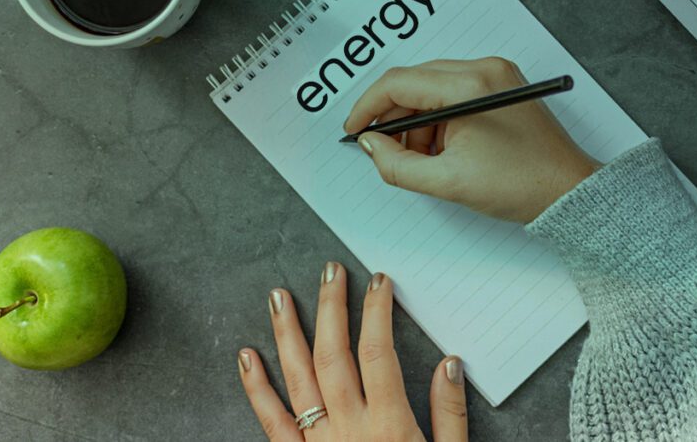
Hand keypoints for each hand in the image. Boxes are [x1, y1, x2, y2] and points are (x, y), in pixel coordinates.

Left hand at [238, 265, 466, 440]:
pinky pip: (271, 422)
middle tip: (330, 271)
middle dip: (332, 307)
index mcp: (388, 425)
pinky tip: (247, 356)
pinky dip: (256, 387)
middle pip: (334, 354)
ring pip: (298, 378)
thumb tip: (450, 361)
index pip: (377, 351)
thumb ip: (449, 414)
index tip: (378, 281)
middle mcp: (348, 429)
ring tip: (280, 296)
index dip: (376, 311)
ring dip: (288, 333)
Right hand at [344, 57, 598, 223]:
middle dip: (395, 118)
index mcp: (470, 85)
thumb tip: (371, 145)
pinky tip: (444, 150)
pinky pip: (453, 94)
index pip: (400, 82)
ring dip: (417, 122)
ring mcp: (495, 74)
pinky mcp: (501, 85)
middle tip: (385, 151)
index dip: (368, 107)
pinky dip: (439, 120)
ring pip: (432, 88)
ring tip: (425, 160)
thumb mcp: (448, 182)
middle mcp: (484, 69)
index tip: (355, 130)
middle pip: (415, 81)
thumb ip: (397, 164)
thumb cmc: (522, 185)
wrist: (569, 190)